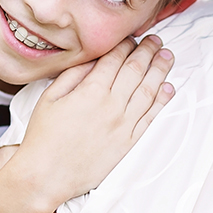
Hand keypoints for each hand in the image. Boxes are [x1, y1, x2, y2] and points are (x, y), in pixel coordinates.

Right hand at [9, 35, 175, 203]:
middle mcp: (111, 105)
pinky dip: (162, 101)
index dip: (126, 44)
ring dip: (160, 70)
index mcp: (91, 91)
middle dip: (148, 51)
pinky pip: (150, 117)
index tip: (132, 37)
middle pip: (136, 70)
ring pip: (148, 90)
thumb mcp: (50, 98)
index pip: (115, 59)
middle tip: (156, 40)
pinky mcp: (128, 143)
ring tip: (167, 56)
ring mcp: (123, 124)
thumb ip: (73, 75)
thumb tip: (93, 59)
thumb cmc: (44, 138)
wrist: (47, 176)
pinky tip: (168, 88)